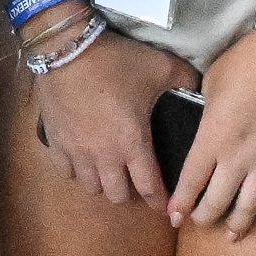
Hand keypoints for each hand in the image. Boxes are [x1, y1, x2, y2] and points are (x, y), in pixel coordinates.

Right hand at [24, 6, 197, 207]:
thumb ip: (185, 79)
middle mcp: (105, 156)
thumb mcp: (160, 66)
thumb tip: (199, 87)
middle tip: (134, 178)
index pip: (150, 188)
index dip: (160, 202)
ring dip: (102, 182)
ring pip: (91, 187)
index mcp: (133, 144)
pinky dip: (76, 170)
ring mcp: (77, 152)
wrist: (67, 48)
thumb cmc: (115, 61)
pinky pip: (66, 171)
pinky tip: (82, 158)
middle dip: (129, 191)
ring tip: (108, 168)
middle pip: (117, 195)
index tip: (166, 207)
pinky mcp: (56, 143)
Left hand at [166, 26, 255, 237]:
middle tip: (199, 223)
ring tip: (231, 236)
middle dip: (205, 218)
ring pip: (251, 205)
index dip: (180, 204)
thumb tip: (202, 124)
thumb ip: (203, 112)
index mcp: (213, 137)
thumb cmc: (244, 62)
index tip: (173, 217)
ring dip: (238, 225)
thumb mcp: (209, 84)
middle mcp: (239, 156)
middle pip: (218, 201)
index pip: (191, 182)